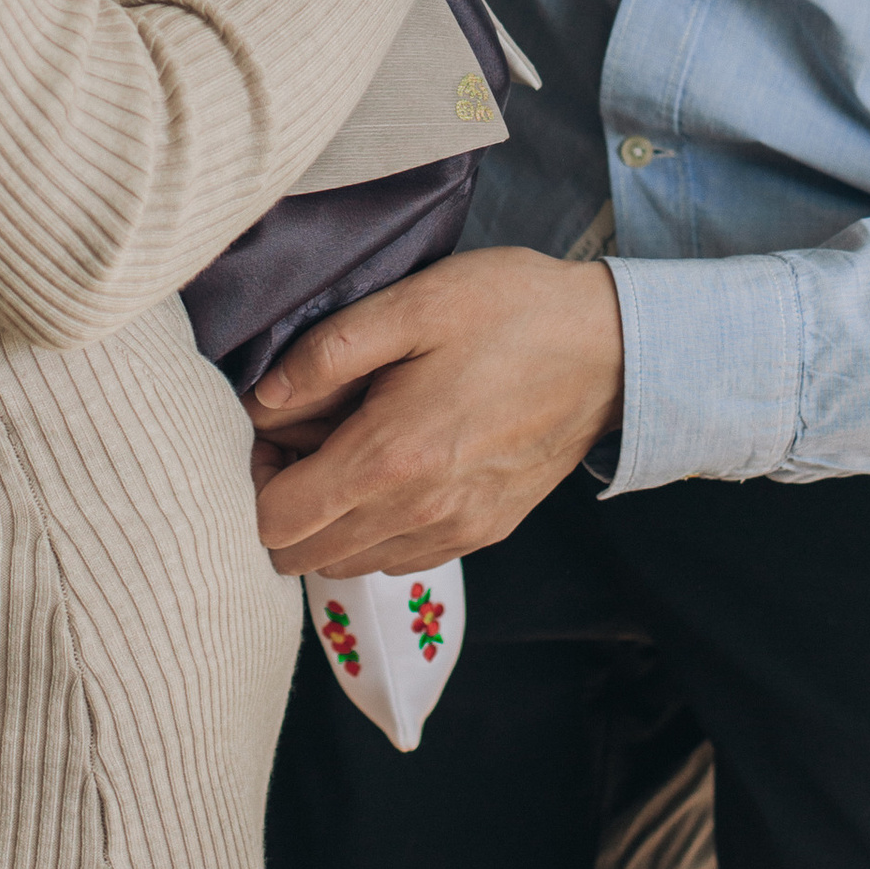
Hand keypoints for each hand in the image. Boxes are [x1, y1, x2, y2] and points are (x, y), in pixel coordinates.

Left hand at [243, 248, 623, 575]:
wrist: (612, 348)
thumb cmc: (512, 313)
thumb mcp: (413, 304)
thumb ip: (326, 354)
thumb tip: (263, 399)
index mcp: (390, 459)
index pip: (276, 524)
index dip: (256, 479)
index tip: (277, 430)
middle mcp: (419, 515)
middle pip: (303, 556)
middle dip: (287, 502)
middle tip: (310, 435)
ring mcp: (455, 532)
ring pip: (349, 564)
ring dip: (331, 518)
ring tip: (355, 444)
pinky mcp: (484, 532)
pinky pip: (399, 558)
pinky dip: (377, 528)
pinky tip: (397, 465)